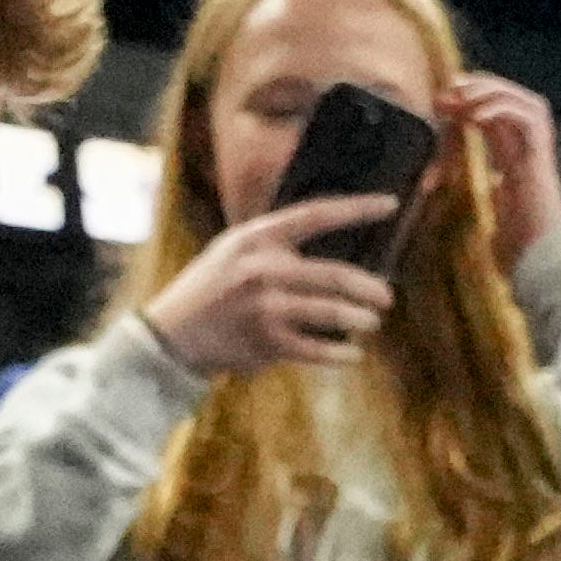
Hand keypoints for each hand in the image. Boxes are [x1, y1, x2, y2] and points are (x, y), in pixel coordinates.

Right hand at [142, 186, 397, 378]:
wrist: (171, 333)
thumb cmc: (211, 290)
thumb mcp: (233, 251)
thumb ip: (274, 246)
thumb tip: (331, 249)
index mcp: (256, 238)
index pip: (316, 214)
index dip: (356, 208)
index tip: (390, 204)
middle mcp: (261, 268)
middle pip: (332, 273)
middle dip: (367, 287)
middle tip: (386, 297)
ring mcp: (263, 307)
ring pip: (328, 312)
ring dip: (358, 320)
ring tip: (372, 324)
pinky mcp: (264, 341)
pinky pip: (314, 348)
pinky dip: (338, 354)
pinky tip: (351, 355)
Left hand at [445, 68, 560, 263]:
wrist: (541, 256)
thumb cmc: (517, 243)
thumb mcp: (486, 208)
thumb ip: (471, 192)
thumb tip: (441, 187)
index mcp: (514, 154)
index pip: (494, 110)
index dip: (469, 100)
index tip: (441, 103)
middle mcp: (528, 145)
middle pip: (508, 96)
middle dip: (478, 87)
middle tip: (450, 89)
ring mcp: (537, 147)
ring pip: (519, 99)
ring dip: (490, 91)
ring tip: (463, 98)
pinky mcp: (541, 153)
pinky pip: (525, 116)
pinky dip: (500, 109)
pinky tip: (476, 118)